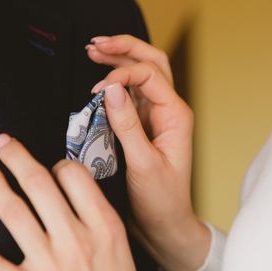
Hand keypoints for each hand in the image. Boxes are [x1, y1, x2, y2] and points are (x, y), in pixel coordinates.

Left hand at [0, 134, 152, 270]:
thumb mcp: (122, 252)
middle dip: (16, 156)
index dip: (58, 164)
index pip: (74, 176)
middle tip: (3, 144)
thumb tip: (74, 192)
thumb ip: (99, 220)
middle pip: (39, 184)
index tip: (51, 167)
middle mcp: (76, 241)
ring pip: (12, 212)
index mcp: (104, 228)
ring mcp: (49, 266)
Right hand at [86, 35, 211, 270]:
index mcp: (176, 116)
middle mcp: (168, 112)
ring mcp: (155, 118)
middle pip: (151, 63)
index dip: (121, 74)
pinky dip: (114, 83)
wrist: (165, 224)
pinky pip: (129, 96)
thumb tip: (110, 91)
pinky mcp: (142, 128)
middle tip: (97, 44)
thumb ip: (127, 125)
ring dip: (119, 60)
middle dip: (125, 48)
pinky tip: (99, 79)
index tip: (97, 89)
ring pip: (141, 75)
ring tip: (95, 50)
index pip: (149, 75)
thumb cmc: (162, 201)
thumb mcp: (143, 164)